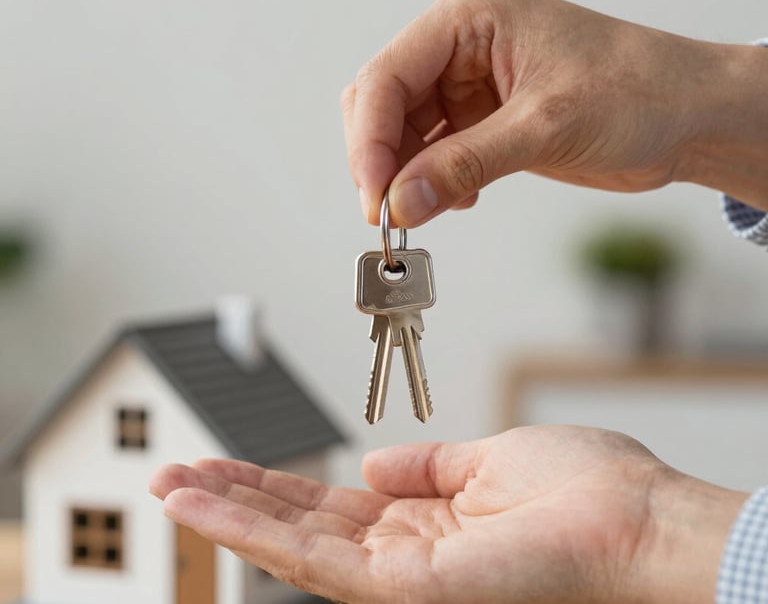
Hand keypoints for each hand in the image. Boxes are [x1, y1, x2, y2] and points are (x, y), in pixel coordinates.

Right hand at [150, 425, 746, 602]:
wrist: (639, 522)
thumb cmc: (584, 489)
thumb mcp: (488, 460)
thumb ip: (425, 467)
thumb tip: (370, 463)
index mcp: (427, 522)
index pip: (333, 505)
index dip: (278, 484)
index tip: (231, 461)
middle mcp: (404, 555)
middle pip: (302, 525)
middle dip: (236, 500)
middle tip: (174, 474)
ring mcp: (400, 578)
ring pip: (293, 548)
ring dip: (229, 515)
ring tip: (171, 485)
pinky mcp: (404, 590)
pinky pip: (315, 560)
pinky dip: (257, 533)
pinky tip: (214, 506)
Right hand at [343, 0, 767, 226]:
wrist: (688, 118)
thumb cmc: (639, 92)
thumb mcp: (545, 126)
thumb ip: (465, 165)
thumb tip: (402, 202)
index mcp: (472, 19)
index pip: (389, 77)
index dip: (370, 140)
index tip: (376, 196)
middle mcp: (463, 49)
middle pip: (384, 103)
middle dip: (380, 159)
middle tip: (388, 212)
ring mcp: (471, 87)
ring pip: (405, 134)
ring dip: (405, 176)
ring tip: (422, 211)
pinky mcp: (485, 122)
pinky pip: (435, 154)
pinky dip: (432, 182)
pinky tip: (458, 200)